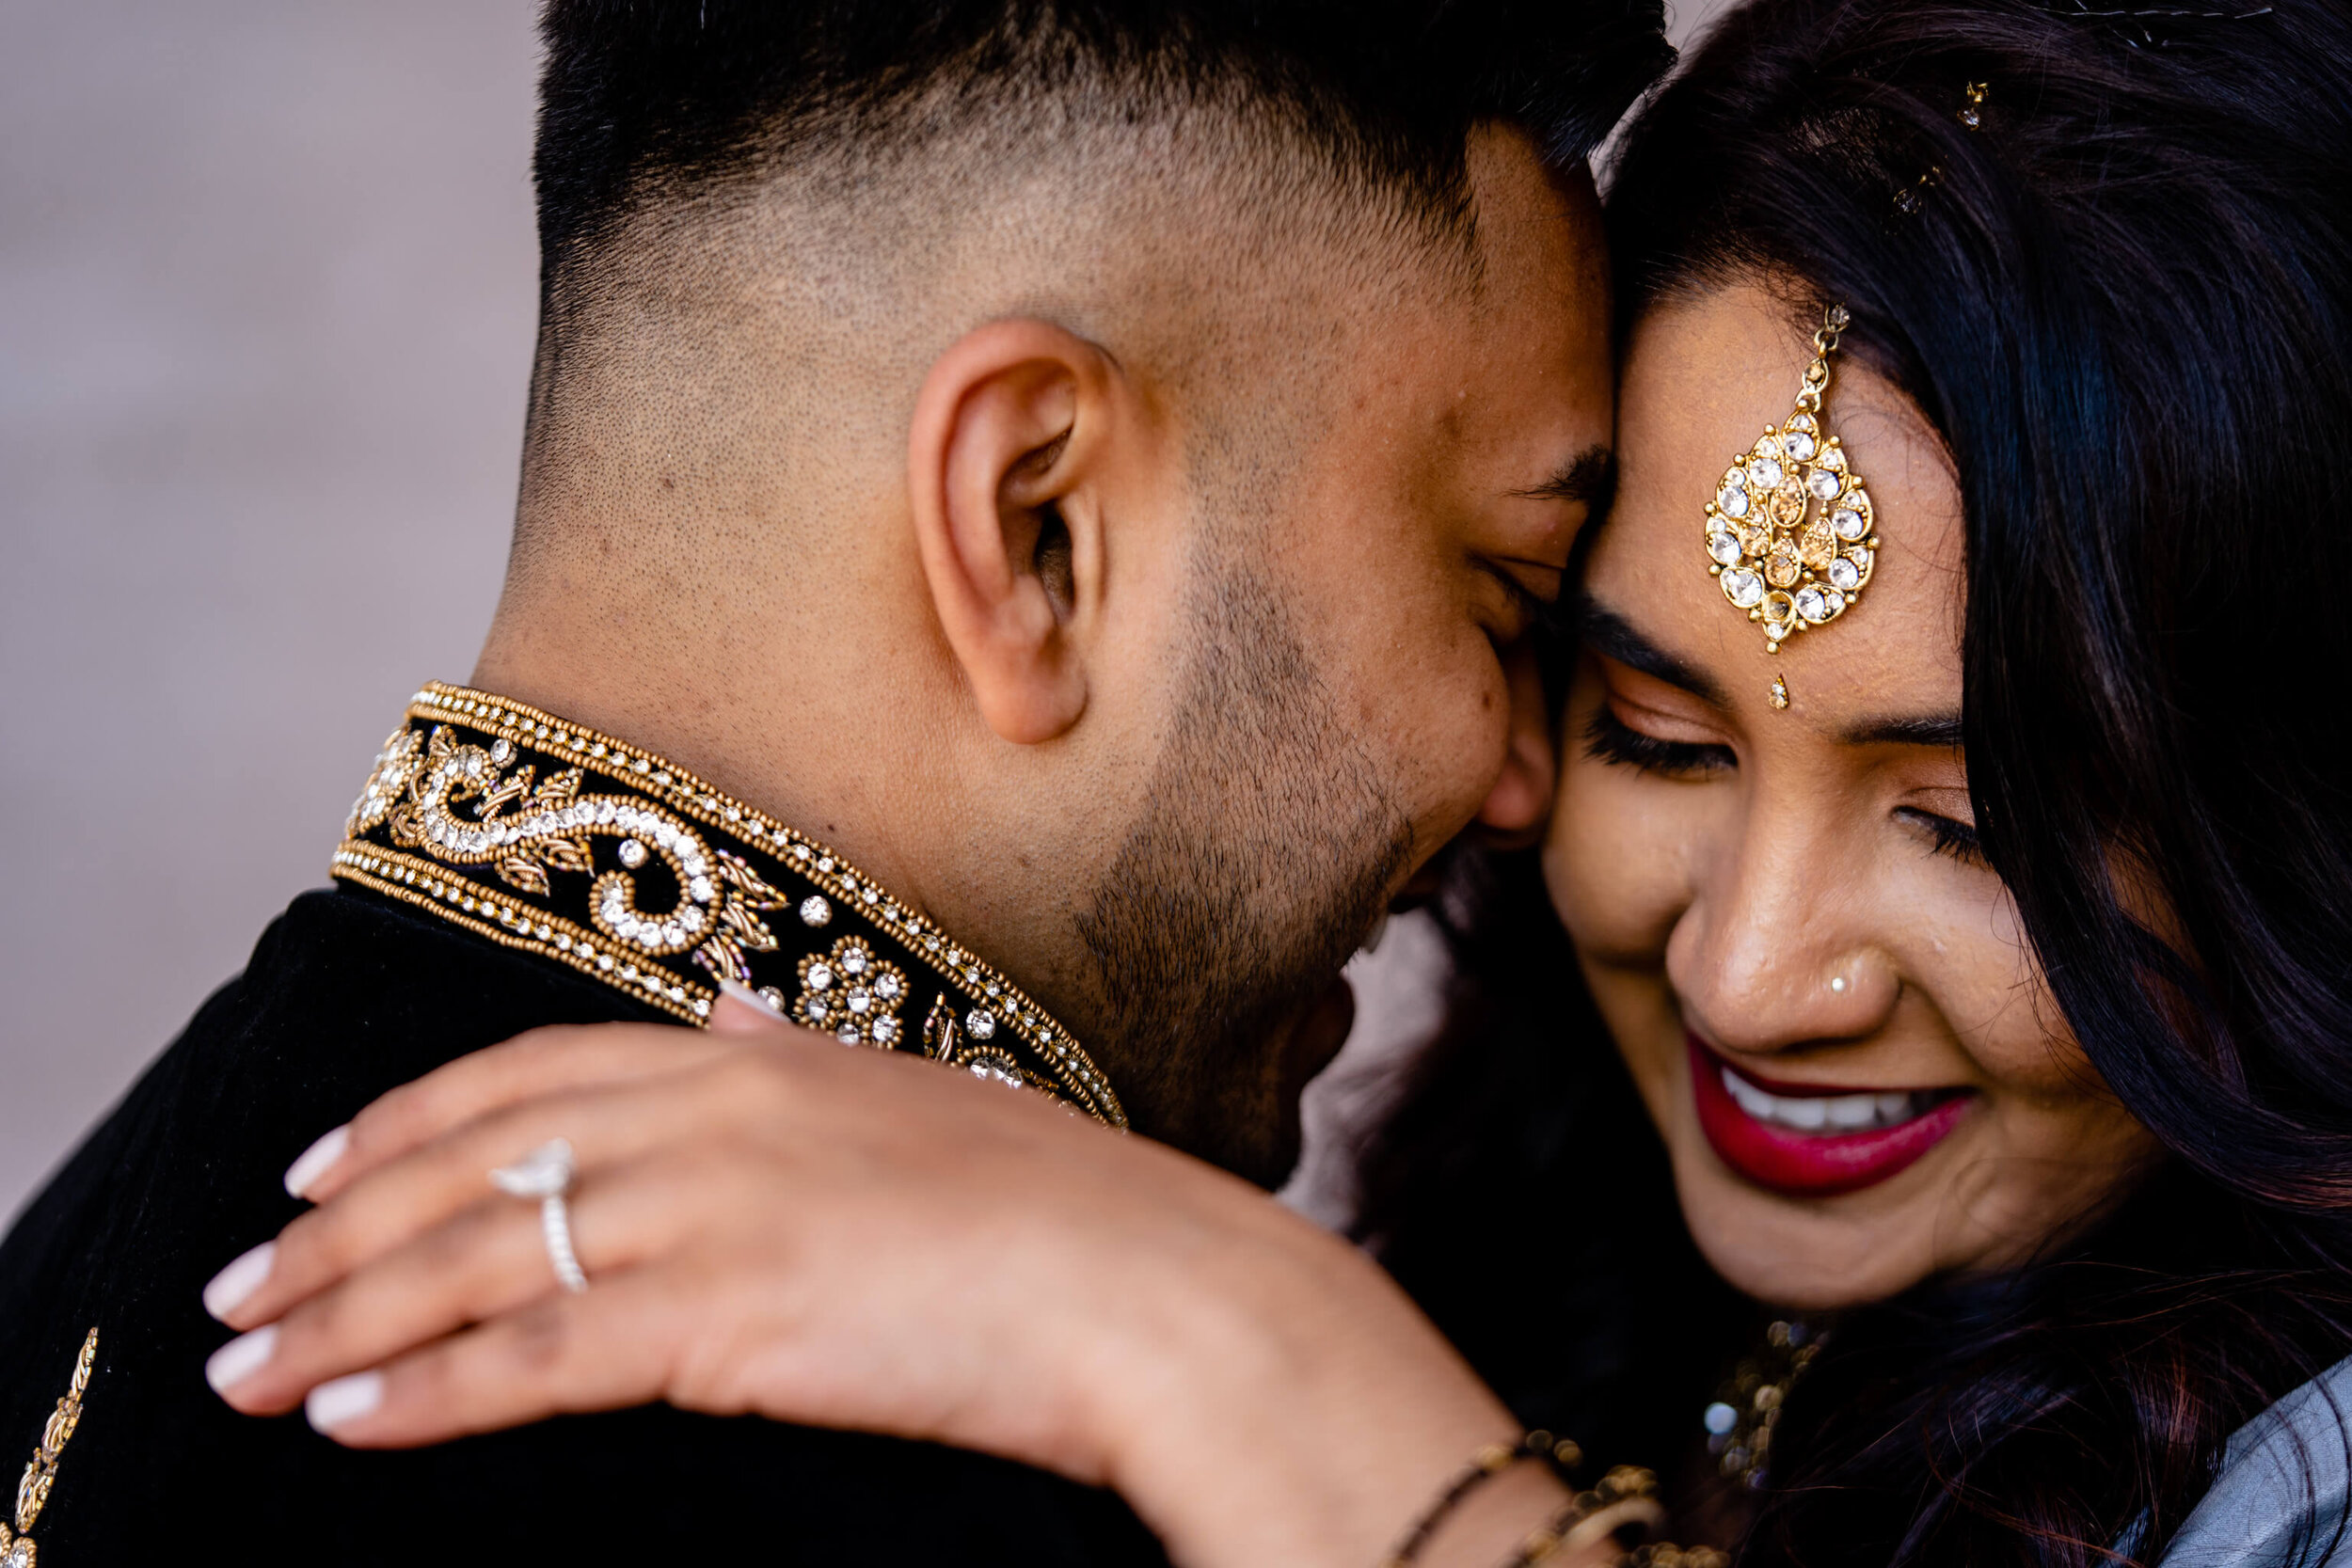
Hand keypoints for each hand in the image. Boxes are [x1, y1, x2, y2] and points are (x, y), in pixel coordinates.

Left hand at [199, 992, 1572, 1567]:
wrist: (1151, 1287)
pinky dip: (425, 1392)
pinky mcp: (726, 1321)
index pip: (529, 1074)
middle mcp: (714, 1110)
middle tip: (235, 1285)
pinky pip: (536, 1357)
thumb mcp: (913, 1095)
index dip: (405, 1121)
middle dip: (335, 1229)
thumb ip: (798, 1056)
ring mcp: (716, 1210)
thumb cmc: (1055, 1209)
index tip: (316, 1165)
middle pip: (473, 1165)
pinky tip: (347, 1420)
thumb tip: (729, 1011)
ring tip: (248, 1369)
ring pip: (478, 1261)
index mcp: (753, 1057)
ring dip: (343, 1319)